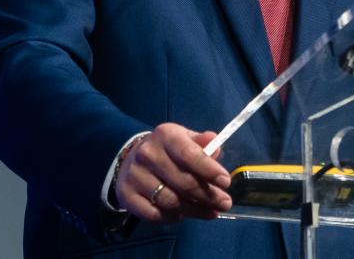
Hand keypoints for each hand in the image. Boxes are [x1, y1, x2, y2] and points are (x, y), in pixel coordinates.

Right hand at [114, 123, 232, 223]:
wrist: (132, 158)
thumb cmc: (168, 150)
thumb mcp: (185, 140)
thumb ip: (203, 144)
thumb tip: (215, 144)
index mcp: (166, 136)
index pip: (190, 154)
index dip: (209, 170)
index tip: (226, 182)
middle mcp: (148, 154)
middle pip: (183, 182)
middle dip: (208, 196)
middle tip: (224, 203)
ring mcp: (135, 176)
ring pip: (171, 201)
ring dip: (194, 210)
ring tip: (210, 212)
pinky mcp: (127, 195)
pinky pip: (155, 214)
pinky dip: (172, 218)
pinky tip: (182, 215)